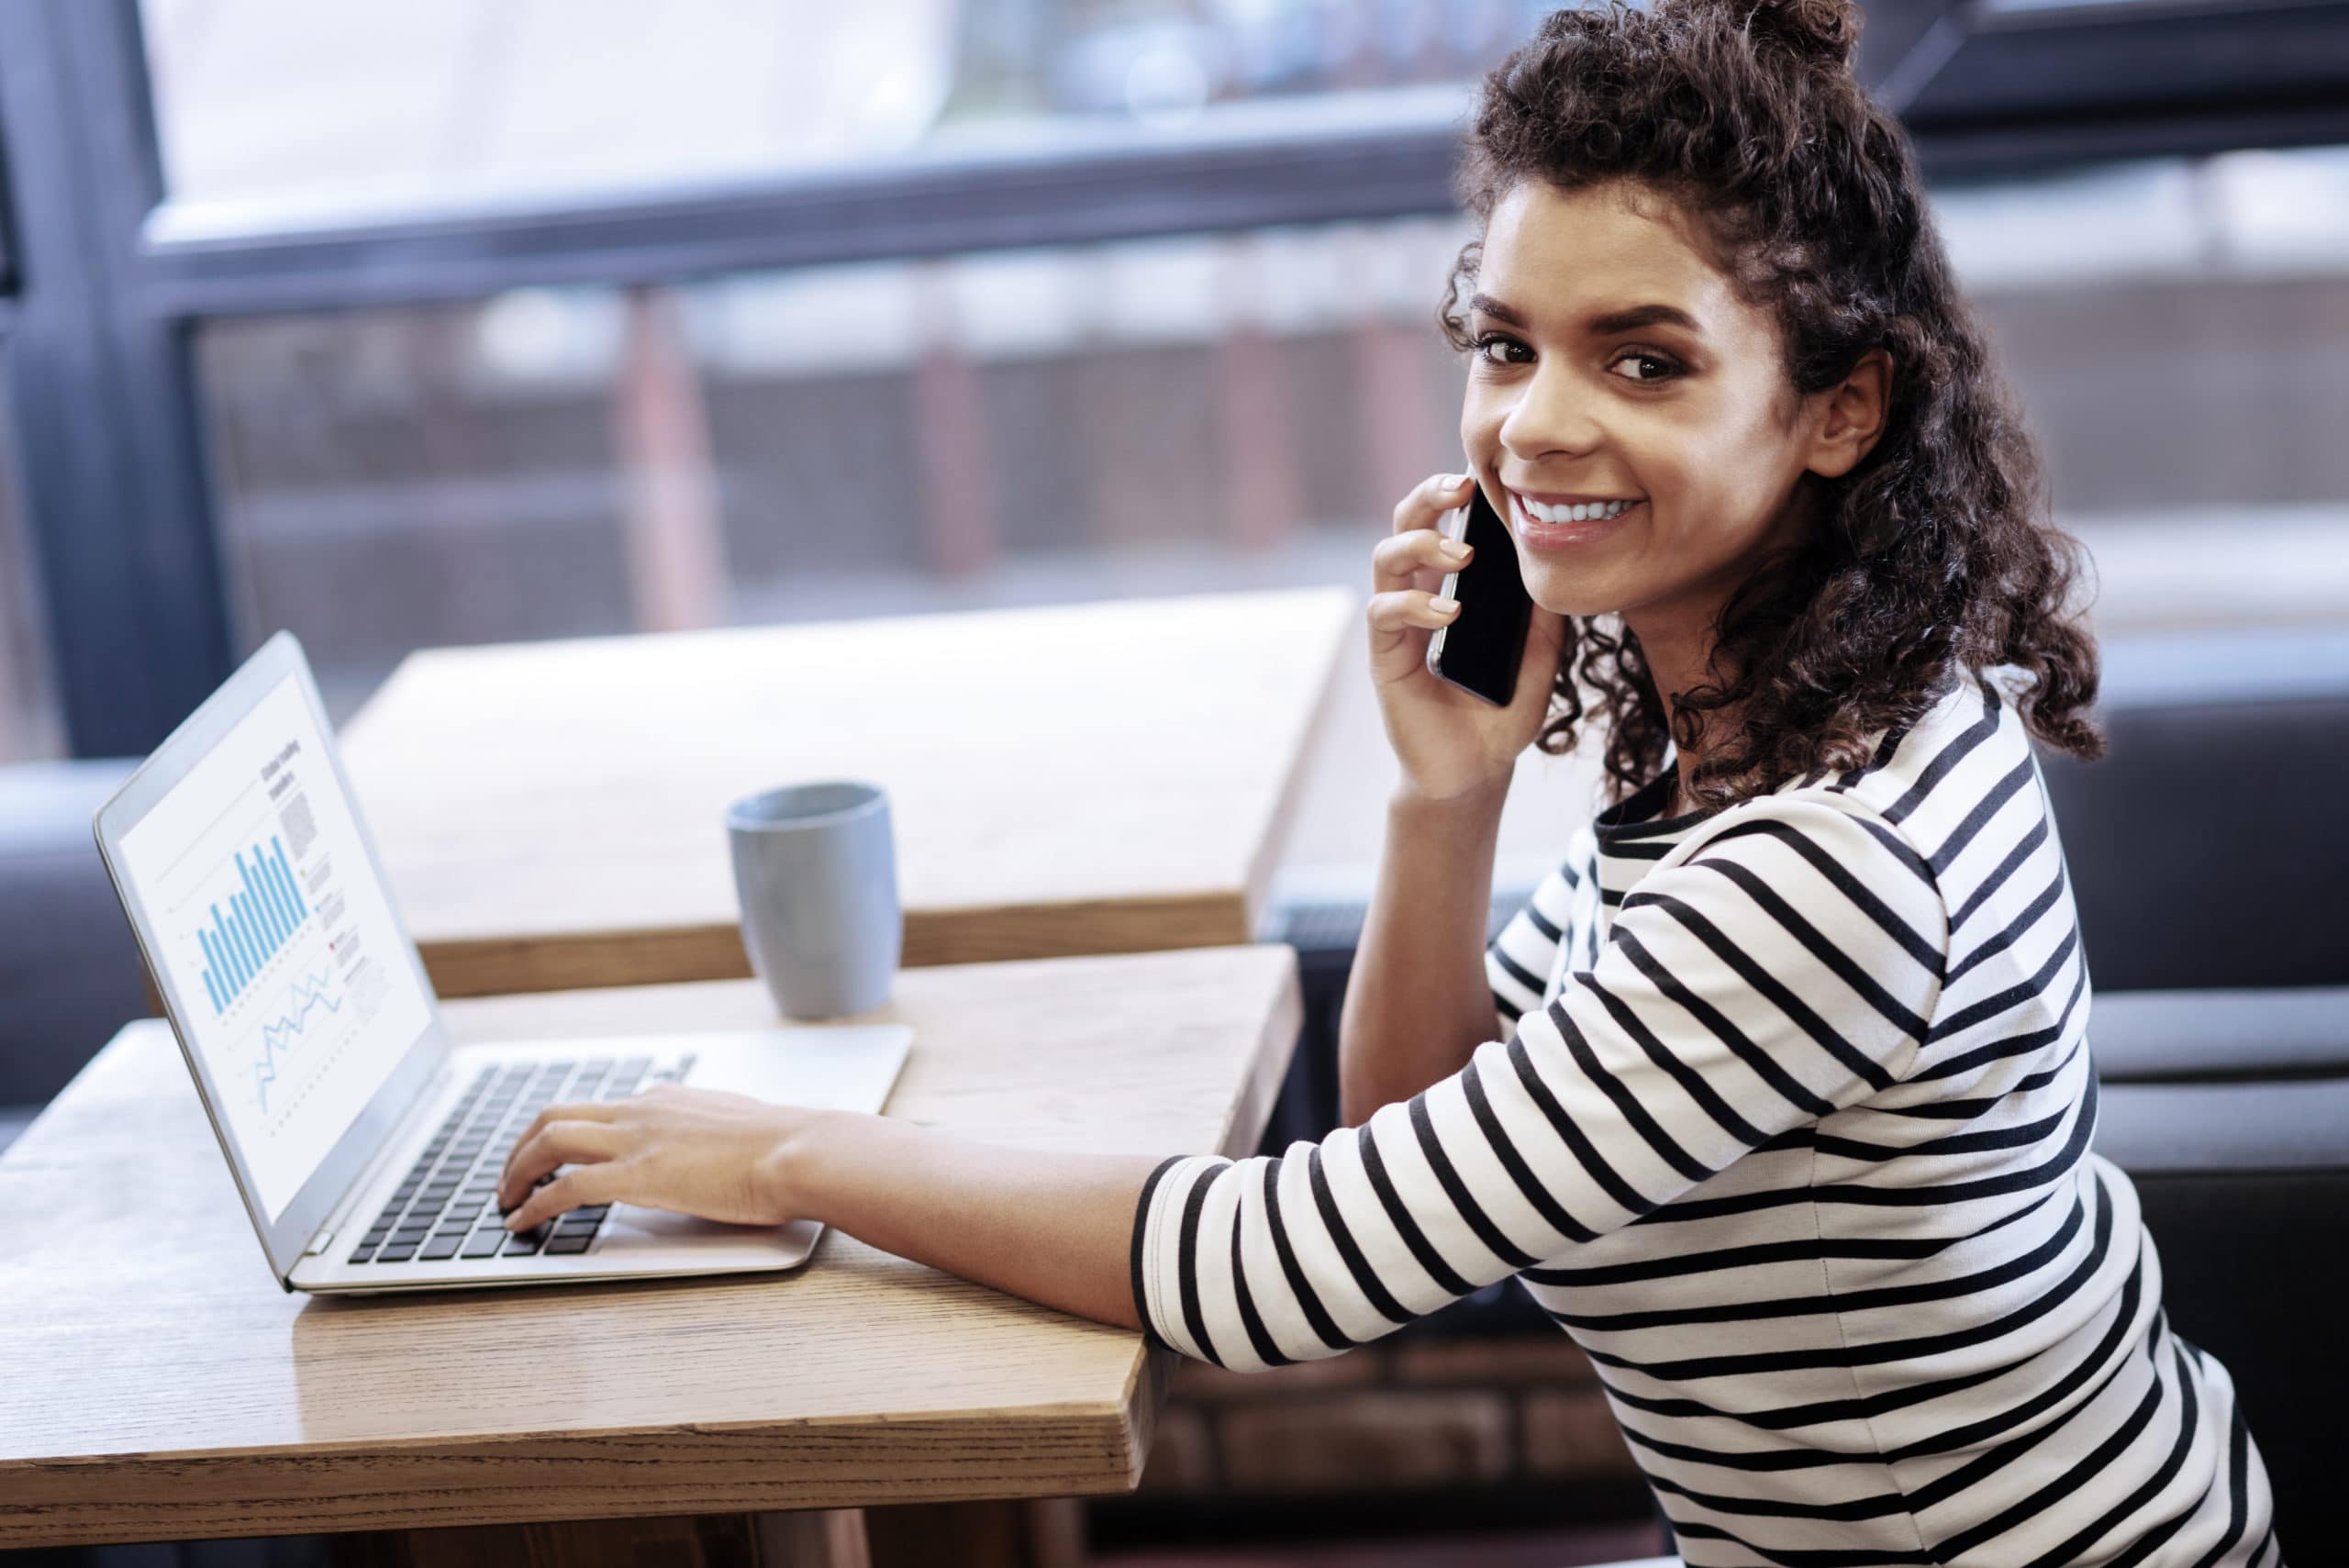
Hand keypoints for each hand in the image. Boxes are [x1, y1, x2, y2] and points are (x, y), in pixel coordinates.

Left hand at [494, 1083, 814, 1232]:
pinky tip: (523, 1224)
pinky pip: (567, 1187)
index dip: (564, 1134)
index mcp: (666, 1100)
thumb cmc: (787, 1149)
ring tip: (505, 1201)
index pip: (598, 1110)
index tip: (553, 1158)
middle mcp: (643, 1111)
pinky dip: (535, 1205)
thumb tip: (707, 1157)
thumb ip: (708, 1138)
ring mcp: (637, 1141)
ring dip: (516, 1171)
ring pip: (549, 1140)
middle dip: (522, 1147)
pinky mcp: (638, 1176)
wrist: (800, 1152)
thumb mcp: (737, 1130)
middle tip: (510, 1178)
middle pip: (556, 1115)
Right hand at [1369, 472, 1566, 803]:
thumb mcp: (1538, 659)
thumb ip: (1543, 617)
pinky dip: (1415, 605)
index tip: (1484, 480)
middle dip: (1428, 499)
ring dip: (1423, 546)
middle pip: (1404, 526)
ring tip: (1465, 558)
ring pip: (1386, 559)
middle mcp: (1417, 600)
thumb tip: (1559, 563)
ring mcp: (1397, 627)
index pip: (1441, 526)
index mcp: (1449, 590)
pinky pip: (1384, 615)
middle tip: (1463, 492)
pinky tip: (1449, 614)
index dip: (1453, 496)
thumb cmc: (1500, 716)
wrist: (1474, 774)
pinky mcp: (1386, 659)